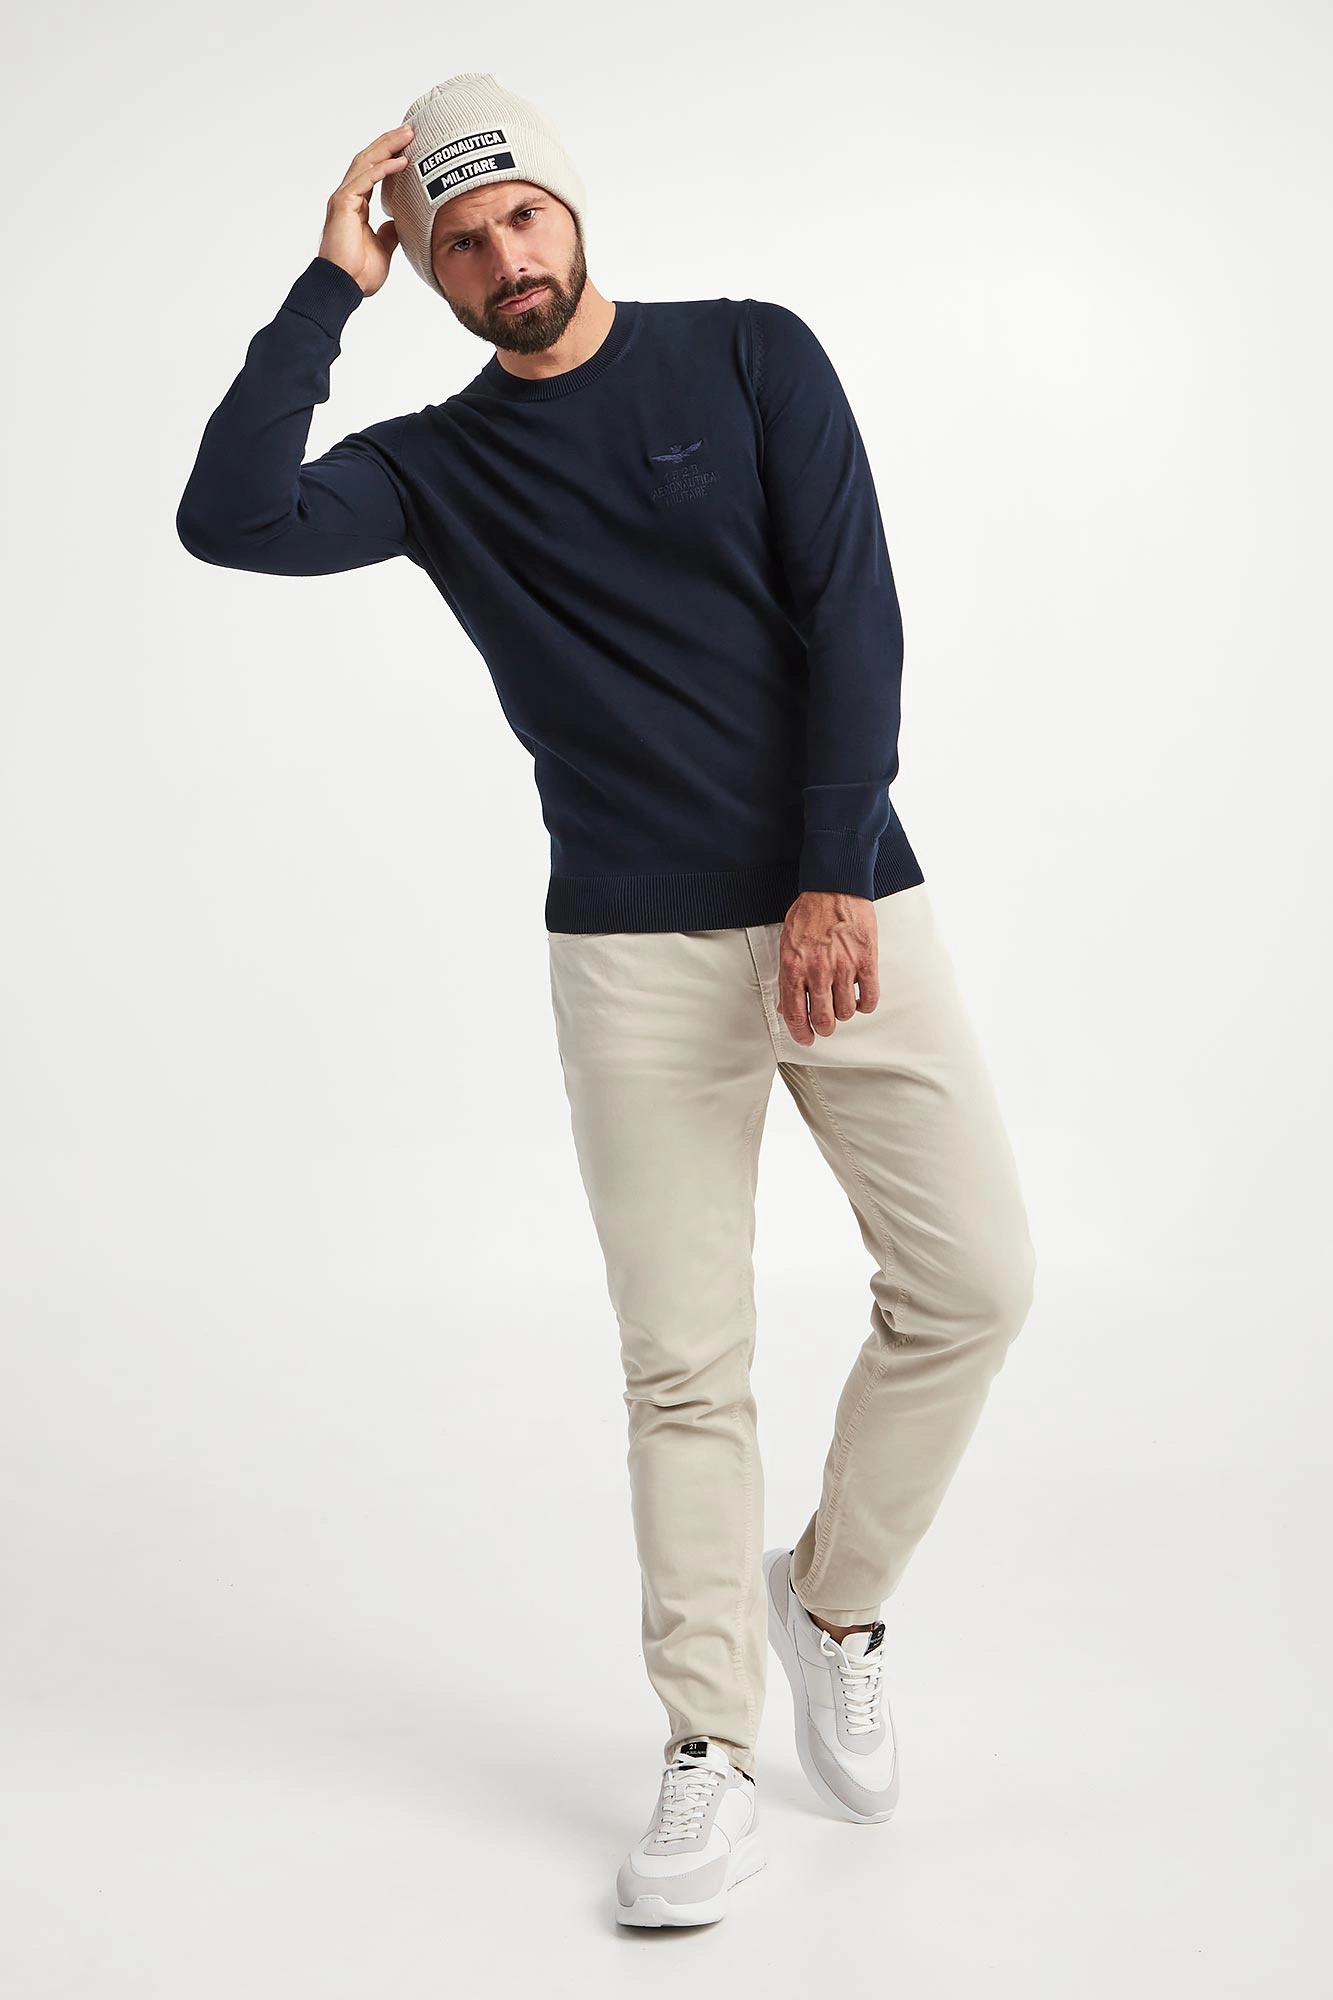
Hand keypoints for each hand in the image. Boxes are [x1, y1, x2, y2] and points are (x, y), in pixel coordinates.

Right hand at [318, 122, 415, 297]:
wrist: (343, 286)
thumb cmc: (358, 273)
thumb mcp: (382, 248)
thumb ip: (388, 232)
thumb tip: (397, 222)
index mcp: (355, 205)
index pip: (372, 172)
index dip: (388, 157)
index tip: (408, 147)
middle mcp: (347, 196)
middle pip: (369, 160)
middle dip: (389, 143)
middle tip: (410, 131)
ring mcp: (344, 198)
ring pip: (366, 163)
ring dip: (387, 147)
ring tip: (407, 136)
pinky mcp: (343, 204)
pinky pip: (365, 179)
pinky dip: (383, 169)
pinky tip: (400, 161)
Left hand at [778, 892, 878, 1046]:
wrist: (834, 887)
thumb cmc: (809, 913)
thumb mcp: (787, 945)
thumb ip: (787, 977)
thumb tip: (787, 1006)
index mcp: (794, 967)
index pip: (796, 1014)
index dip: (801, 1033)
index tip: (807, 1039)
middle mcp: (818, 971)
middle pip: (823, 1019)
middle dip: (824, 1028)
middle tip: (826, 1025)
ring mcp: (844, 967)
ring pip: (847, 1011)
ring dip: (844, 1013)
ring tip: (843, 1003)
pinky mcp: (866, 961)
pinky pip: (870, 997)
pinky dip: (866, 1004)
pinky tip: (861, 997)